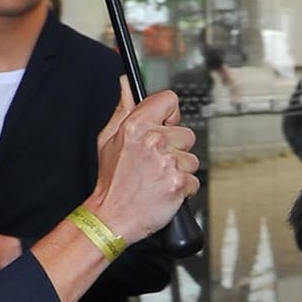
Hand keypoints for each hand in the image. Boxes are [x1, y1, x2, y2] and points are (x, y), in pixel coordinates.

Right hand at [89, 83, 199, 243]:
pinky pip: (194, 180)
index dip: (170, 114)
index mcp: (136, 126)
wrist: (111, 217)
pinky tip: (164, 190)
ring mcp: (168, 163)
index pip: (169, 100)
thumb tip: (127, 85)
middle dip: (176, 148)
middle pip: (186, 133)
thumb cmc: (111, 181)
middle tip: (156, 162)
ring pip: (192, 159)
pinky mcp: (179, 184)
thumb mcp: (108, 139)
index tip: (165, 125)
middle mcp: (154, 141)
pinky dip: (183, 188)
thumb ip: (123, 109)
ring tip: (158, 178)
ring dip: (180, 170)